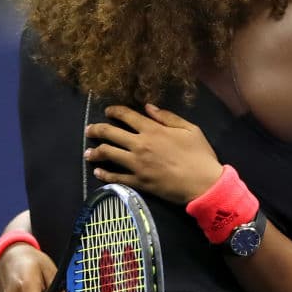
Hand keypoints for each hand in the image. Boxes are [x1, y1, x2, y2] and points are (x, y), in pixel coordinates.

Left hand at [85, 103, 222, 204]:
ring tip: (87, 152)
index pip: (126, 116)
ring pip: (108, 154)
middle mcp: (140, 145)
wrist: (203, 184)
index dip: (114, 111)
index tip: (107, 111)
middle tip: (89, 130)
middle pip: (110, 133)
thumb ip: (167, 117)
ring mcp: (137, 165)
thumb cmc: (200, 155)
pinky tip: (97, 172)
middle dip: (96, 129)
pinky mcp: (138, 182)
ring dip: (95, 152)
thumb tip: (148, 107)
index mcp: (153, 130)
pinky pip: (116, 177)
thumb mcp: (189, 129)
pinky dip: (104, 174)